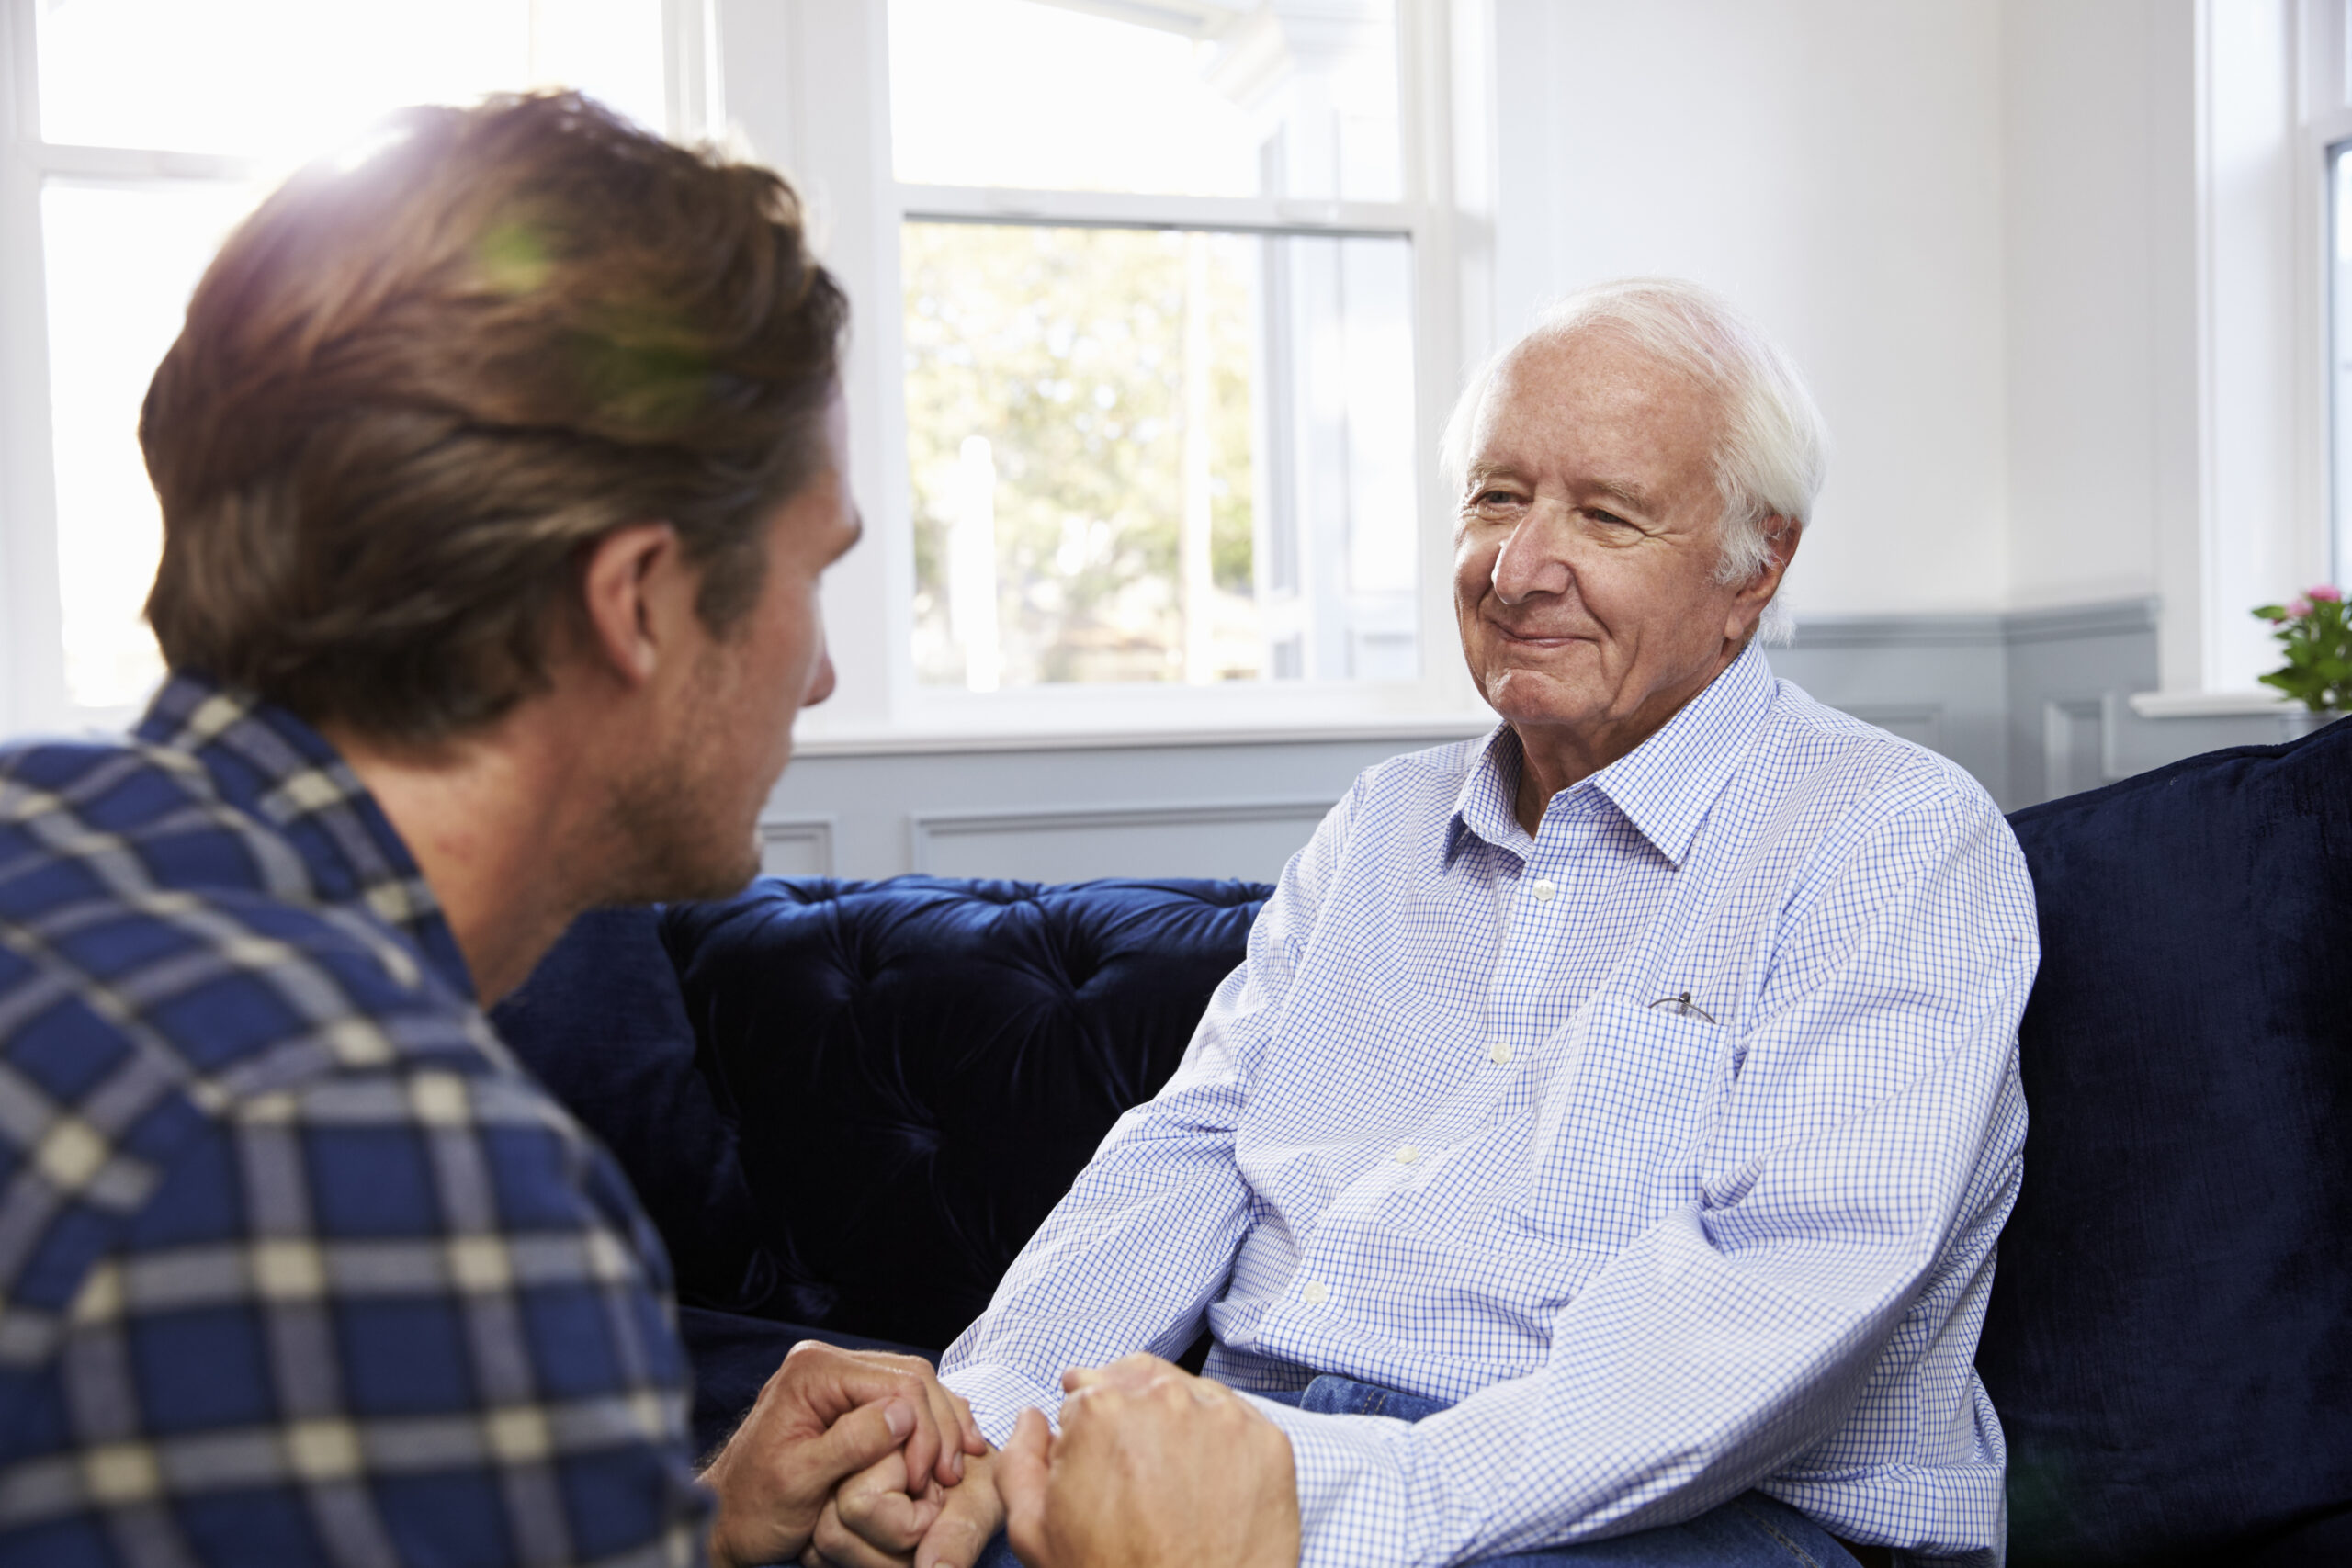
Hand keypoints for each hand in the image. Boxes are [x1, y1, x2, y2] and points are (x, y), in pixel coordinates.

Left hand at [701, 1341, 987, 1567]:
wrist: (726, 1522)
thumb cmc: (755, 1508)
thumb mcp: (801, 1481)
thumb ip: (851, 1443)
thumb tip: (904, 1415)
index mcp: (813, 1372)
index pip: (897, 1382)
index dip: (925, 1430)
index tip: (931, 1480)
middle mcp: (825, 1363)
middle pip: (911, 1377)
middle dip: (940, 1426)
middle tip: (953, 1475)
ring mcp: (836, 1379)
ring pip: (912, 1387)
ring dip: (939, 1427)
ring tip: (955, 1468)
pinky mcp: (844, 1400)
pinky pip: (898, 1402)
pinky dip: (925, 1428)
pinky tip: (943, 1453)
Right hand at [996, 1353, 1299, 1567]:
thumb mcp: (1035, 1533)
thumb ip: (1021, 1461)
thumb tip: (1032, 1419)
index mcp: (1100, 1410)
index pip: (1085, 1392)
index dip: (1085, 1430)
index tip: (1097, 1460)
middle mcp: (1164, 1399)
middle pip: (1138, 1382)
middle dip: (1129, 1412)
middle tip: (1132, 1467)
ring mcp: (1223, 1418)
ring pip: (1190, 1396)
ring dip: (1176, 1422)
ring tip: (1172, 1480)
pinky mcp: (1269, 1442)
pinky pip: (1237, 1423)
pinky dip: (1221, 1444)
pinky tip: (1208, 1486)